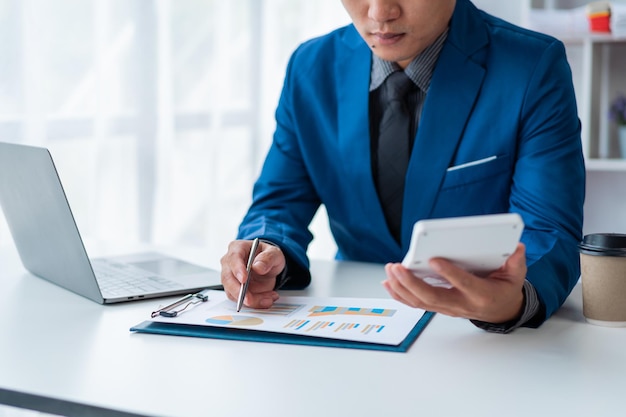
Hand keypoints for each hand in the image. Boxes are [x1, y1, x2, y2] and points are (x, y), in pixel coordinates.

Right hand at [220, 239, 285, 308]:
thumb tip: (257, 267)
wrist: (268, 266)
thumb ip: (267, 258)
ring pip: (233, 292)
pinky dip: (254, 303)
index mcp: (237, 248)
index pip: (233, 258)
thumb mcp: (274, 253)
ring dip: (251, 299)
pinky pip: (240, 300)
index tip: (244, 280)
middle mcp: (229, 263)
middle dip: (239, 291)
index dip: (237, 270)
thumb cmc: (267, 256)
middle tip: (250, 299)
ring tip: (268, 299)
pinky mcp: (234, 290)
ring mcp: (230, 278)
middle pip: (228, 278)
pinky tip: (267, 300)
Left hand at [382, 243, 526, 323]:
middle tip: (397, 267)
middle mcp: (461, 304)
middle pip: (432, 296)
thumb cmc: (504, 289)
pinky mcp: (439, 307)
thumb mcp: (516, 276)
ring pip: (420, 302)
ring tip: (390, 270)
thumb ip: (516, 262)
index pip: (463, 284)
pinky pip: (416, 304)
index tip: (434, 259)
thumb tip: (516, 247)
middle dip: (412, 282)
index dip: (448, 273)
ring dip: (402, 287)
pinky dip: (400, 295)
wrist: (500, 311)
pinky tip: (388, 283)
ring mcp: (448, 308)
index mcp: (480, 294)